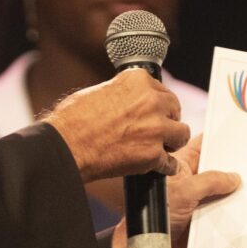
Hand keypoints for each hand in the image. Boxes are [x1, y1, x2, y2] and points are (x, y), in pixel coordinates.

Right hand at [46, 70, 189, 183]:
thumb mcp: (100, 90)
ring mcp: (155, 128)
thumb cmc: (73, 120)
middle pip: (175, 109)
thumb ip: (123, 92)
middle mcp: (151, 101)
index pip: (163, 90)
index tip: (154, 112)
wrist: (65, 146)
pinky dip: (164, 166)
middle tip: (157, 131)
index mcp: (138, 81)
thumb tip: (131, 97)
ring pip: (181, 134)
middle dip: (168, 120)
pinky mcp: (152, 154)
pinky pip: (170, 162)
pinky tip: (156, 166)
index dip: (159, 104)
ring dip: (172, 141)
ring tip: (160, 148)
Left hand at [106, 135, 241, 247]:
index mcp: (180, 167)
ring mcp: (197, 201)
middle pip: (217, 170)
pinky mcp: (203, 220)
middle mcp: (190, 182)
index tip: (241, 136)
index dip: (219, 140)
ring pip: (222, 193)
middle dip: (234, 168)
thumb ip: (211, 181)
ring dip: (236, 193)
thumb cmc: (155, 215)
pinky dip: (234, 213)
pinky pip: (223, 213)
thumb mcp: (185, 191)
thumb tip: (234, 177)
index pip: (202, 146)